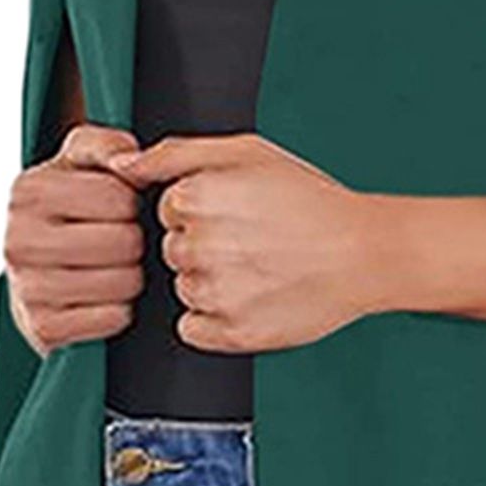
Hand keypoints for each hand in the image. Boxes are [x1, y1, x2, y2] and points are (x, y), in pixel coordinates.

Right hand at [4, 124, 146, 355]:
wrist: (37, 266)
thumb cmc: (71, 205)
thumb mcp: (81, 161)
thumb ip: (106, 145)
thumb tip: (129, 160)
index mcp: (27, 190)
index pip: (118, 198)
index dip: (131, 203)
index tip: (118, 208)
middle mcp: (18, 239)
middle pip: (124, 243)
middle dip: (135, 242)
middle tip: (122, 243)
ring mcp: (26, 288)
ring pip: (122, 283)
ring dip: (131, 277)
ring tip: (114, 268)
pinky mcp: (42, 329)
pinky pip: (112, 318)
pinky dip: (119, 311)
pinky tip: (104, 298)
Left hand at [108, 133, 377, 352]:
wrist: (364, 253)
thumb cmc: (311, 200)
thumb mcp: (248, 152)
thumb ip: (176, 153)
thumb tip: (121, 166)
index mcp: (196, 197)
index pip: (169, 210)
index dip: (205, 209)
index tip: (241, 212)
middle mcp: (198, 247)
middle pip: (173, 250)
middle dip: (206, 246)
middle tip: (255, 241)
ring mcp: (213, 294)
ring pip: (183, 289)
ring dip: (212, 283)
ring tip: (260, 269)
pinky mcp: (229, 333)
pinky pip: (192, 329)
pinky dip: (215, 321)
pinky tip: (253, 299)